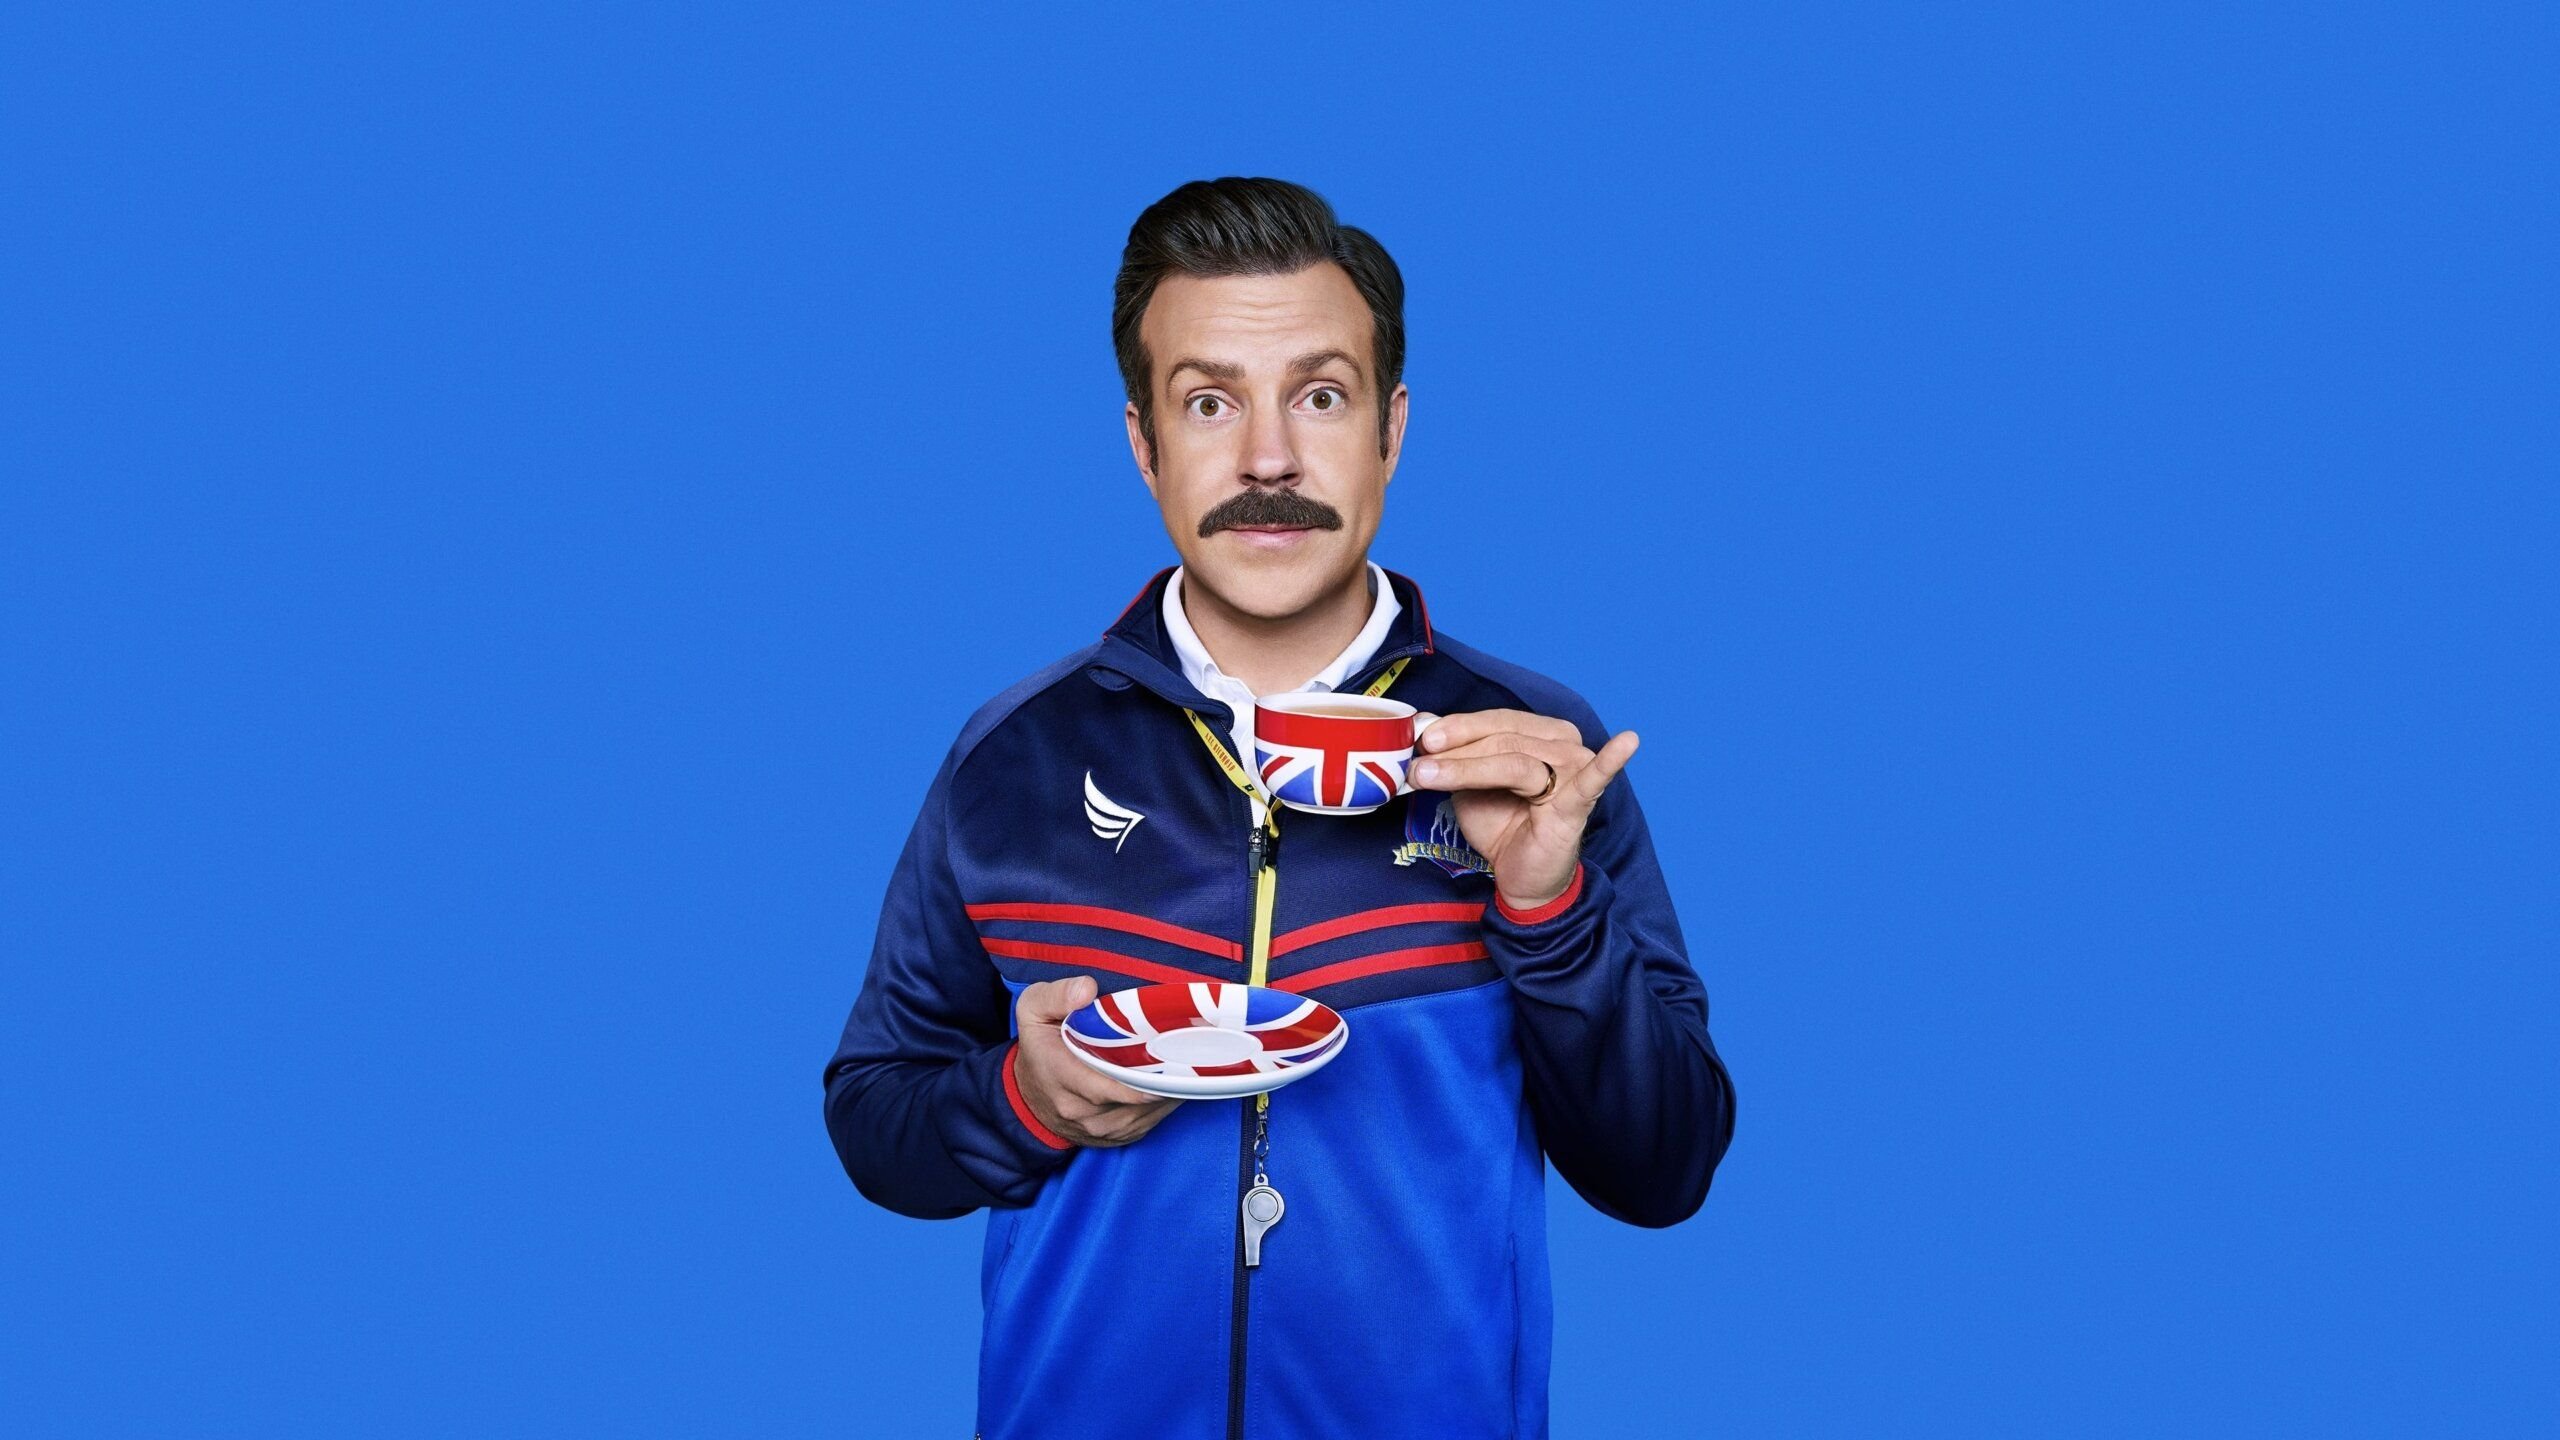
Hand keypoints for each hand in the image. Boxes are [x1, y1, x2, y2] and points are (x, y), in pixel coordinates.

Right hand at [1011, 976, 1183, 1146]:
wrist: (1027, 1098)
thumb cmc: (1038, 1048)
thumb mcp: (1033, 1011)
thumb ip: (1057, 995)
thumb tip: (1088, 990)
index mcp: (1062, 1076)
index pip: (1105, 1087)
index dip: (1140, 1080)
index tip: (1169, 1065)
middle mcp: (1080, 1110)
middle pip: (1133, 1100)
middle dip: (1162, 1080)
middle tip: (1188, 1057)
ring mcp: (1098, 1129)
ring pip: (1146, 1114)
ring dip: (1167, 1093)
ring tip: (1185, 1066)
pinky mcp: (1113, 1139)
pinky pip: (1148, 1124)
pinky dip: (1163, 1105)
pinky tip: (1173, 1084)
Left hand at [1407, 709, 1638, 911]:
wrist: (1520, 878)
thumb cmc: (1502, 824)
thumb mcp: (1468, 785)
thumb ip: (1453, 756)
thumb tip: (1422, 727)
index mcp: (1539, 733)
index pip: (1496, 721)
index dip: (1457, 728)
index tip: (1421, 740)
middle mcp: (1562, 745)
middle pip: (1502, 738)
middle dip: (1455, 751)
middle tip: (1417, 765)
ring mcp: (1574, 772)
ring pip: (1516, 760)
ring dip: (1467, 767)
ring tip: (1429, 776)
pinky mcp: (1578, 804)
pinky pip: (1594, 780)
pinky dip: (1610, 761)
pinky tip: (1626, 743)